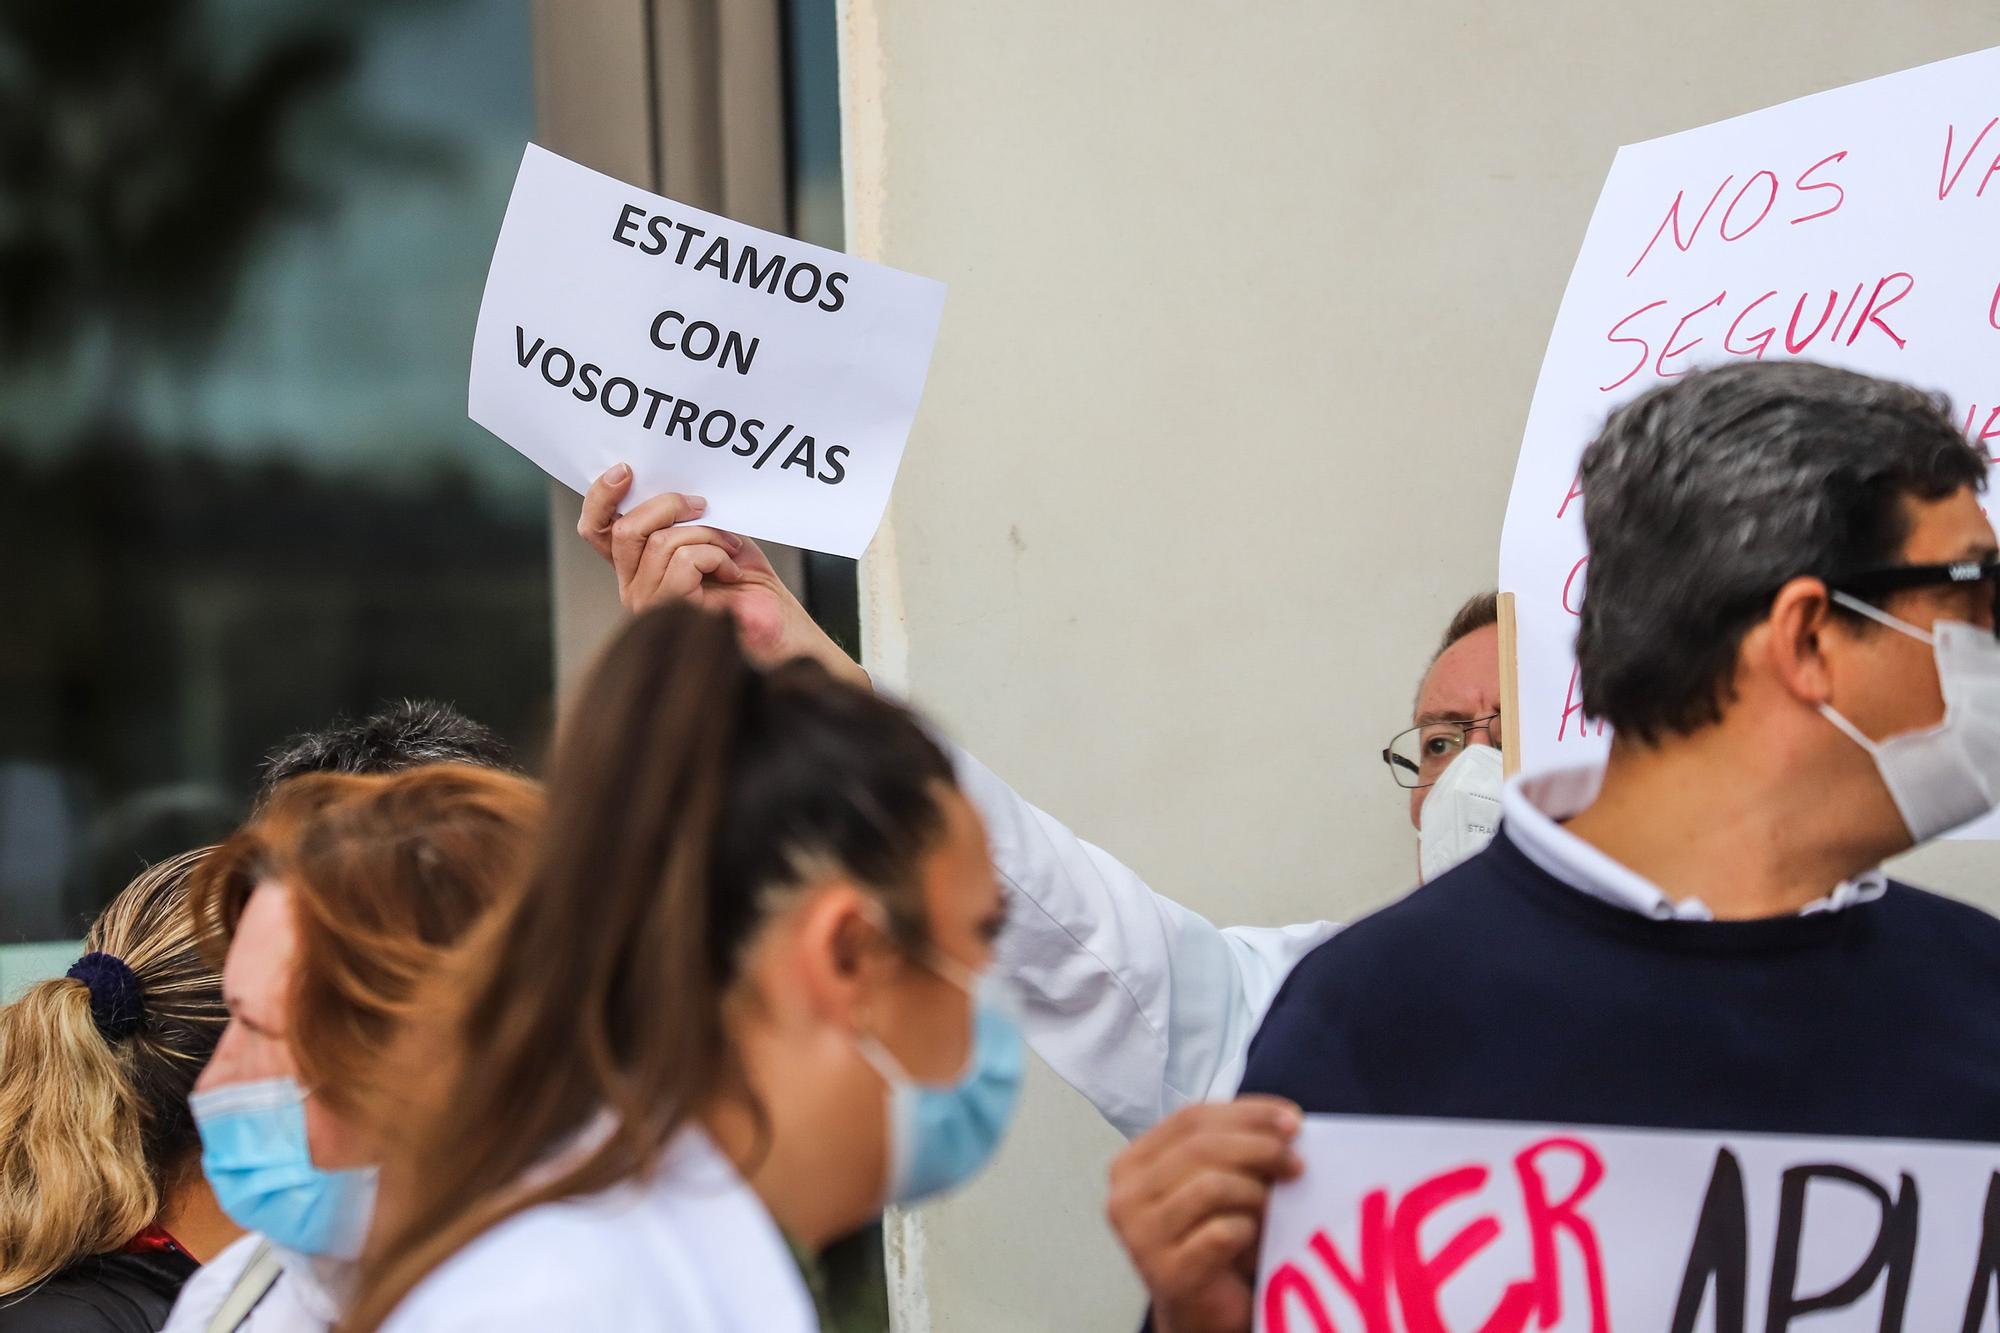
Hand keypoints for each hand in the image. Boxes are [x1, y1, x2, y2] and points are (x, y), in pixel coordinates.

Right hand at [578, 465, 866, 688]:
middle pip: (625, 530)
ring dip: (706, 535)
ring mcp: (648, 603)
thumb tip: (668, 485)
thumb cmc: (748, 582)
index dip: (601, 498)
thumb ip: (680, 517)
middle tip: (704, 506)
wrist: (780, 625)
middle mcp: (633, 587)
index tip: (625, 471)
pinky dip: (715, 556)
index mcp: (636, 565)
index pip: (596, 529)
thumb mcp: (712, 535)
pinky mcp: (671, 612)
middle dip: (668, 505)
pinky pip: (683, 561)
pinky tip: (732, 572)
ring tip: (730, 550)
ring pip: (661, 543)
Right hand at [1105, 1097, 1303, 1332]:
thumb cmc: (1213, 1238)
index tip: (1292, 1120)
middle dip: (1260, 1148)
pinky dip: (1248, 1231)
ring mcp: (1140, 1236)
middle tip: (1297, 1164)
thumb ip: (1235, 1147)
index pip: (1190, 1118)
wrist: (1201, 1311)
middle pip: (1201, 1147)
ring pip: (1211, 1186)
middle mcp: (1125, 1196)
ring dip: (1255, 1194)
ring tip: (1272, 1209)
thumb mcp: (1218, 1181)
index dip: (1246, 1113)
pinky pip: (1222, 1233)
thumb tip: (1287, 1123)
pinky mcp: (1166, 1273)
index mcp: (1133, 1163)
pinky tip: (1252, 1241)